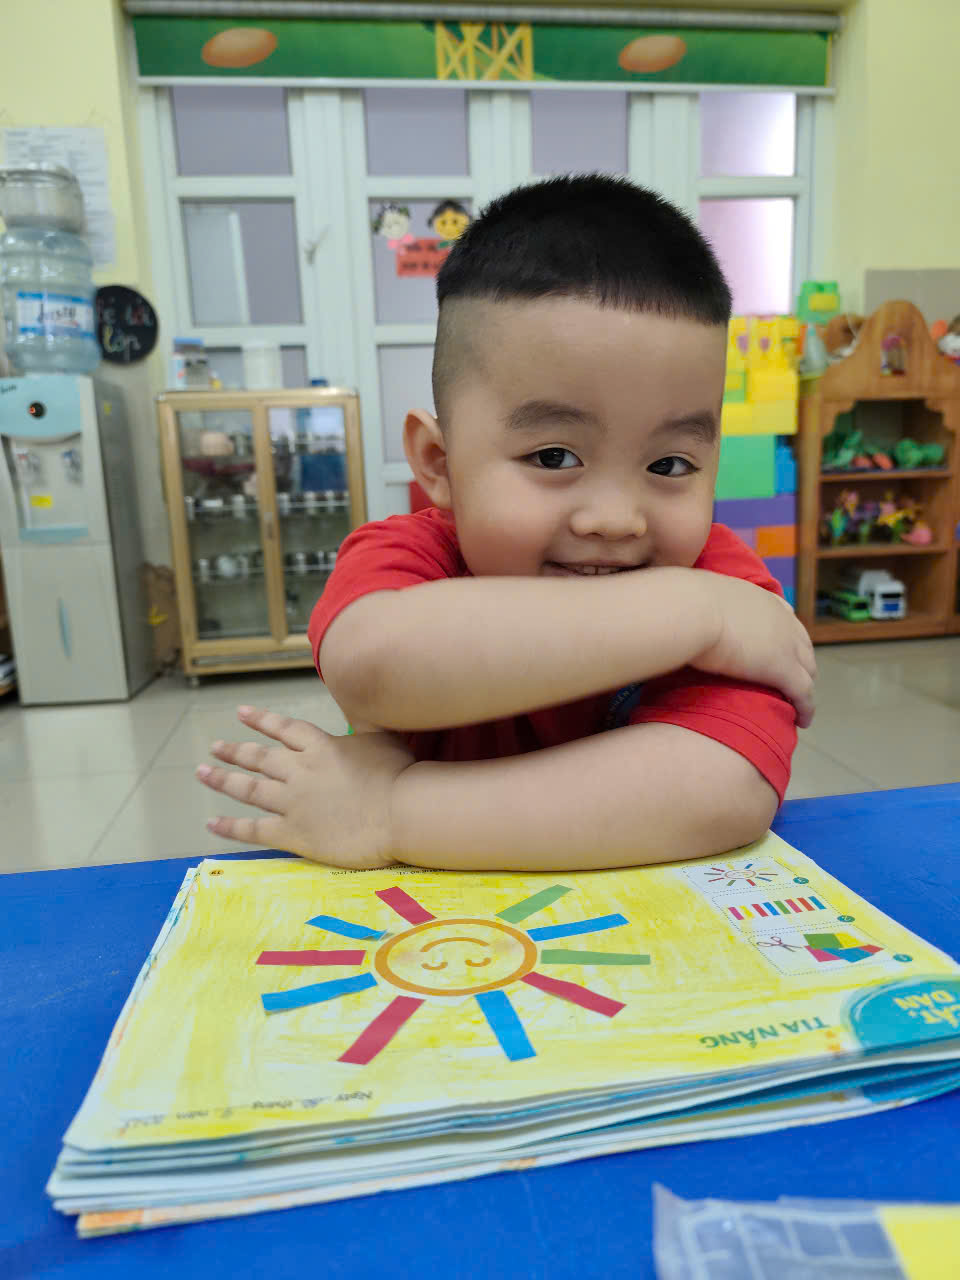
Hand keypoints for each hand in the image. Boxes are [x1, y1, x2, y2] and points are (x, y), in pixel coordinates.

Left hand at [195, 706, 414, 867]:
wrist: (401, 813)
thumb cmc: (399, 775)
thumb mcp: (380, 739)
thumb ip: (360, 729)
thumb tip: (356, 716)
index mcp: (320, 747)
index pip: (283, 729)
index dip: (261, 720)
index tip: (240, 713)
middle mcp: (300, 771)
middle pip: (259, 757)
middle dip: (234, 751)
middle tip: (214, 747)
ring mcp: (293, 802)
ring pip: (249, 789)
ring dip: (223, 780)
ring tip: (203, 773)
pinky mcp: (293, 833)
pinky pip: (253, 829)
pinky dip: (230, 826)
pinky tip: (211, 822)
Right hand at [694, 574, 816, 727]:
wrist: (692, 610)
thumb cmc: (686, 602)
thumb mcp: (701, 597)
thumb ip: (705, 605)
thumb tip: (688, 610)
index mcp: (762, 601)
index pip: (785, 619)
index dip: (787, 637)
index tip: (782, 649)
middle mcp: (781, 620)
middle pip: (803, 647)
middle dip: (801, 664)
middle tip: (792, 682)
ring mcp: (786, 645)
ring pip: (807, 671)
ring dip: (805, 687)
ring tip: (799, 705)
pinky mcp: (783, 670)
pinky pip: (803, 694)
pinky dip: (806, 708)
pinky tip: (803, 720)